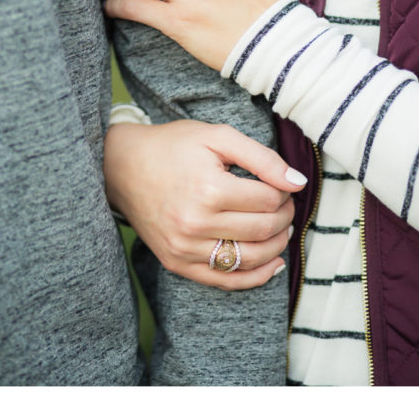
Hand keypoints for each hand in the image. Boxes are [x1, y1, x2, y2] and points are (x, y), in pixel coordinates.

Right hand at [104, 119, 306, 289]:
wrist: (120, 167)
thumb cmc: (171, 146)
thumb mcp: (216, 137)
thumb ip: (261, 157)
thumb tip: (298, 184)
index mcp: (208, 189)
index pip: (269, 201)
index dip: (284, 192)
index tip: (281, 186)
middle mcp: (195, 223)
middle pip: (264, 230)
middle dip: (283, 217)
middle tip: (283, 205)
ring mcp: (184, 247)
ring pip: (251, 258)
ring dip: (275, 245)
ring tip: (278, 229)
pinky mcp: (176, 262)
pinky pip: (225, 280)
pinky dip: (255, 277)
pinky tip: (272, 264)